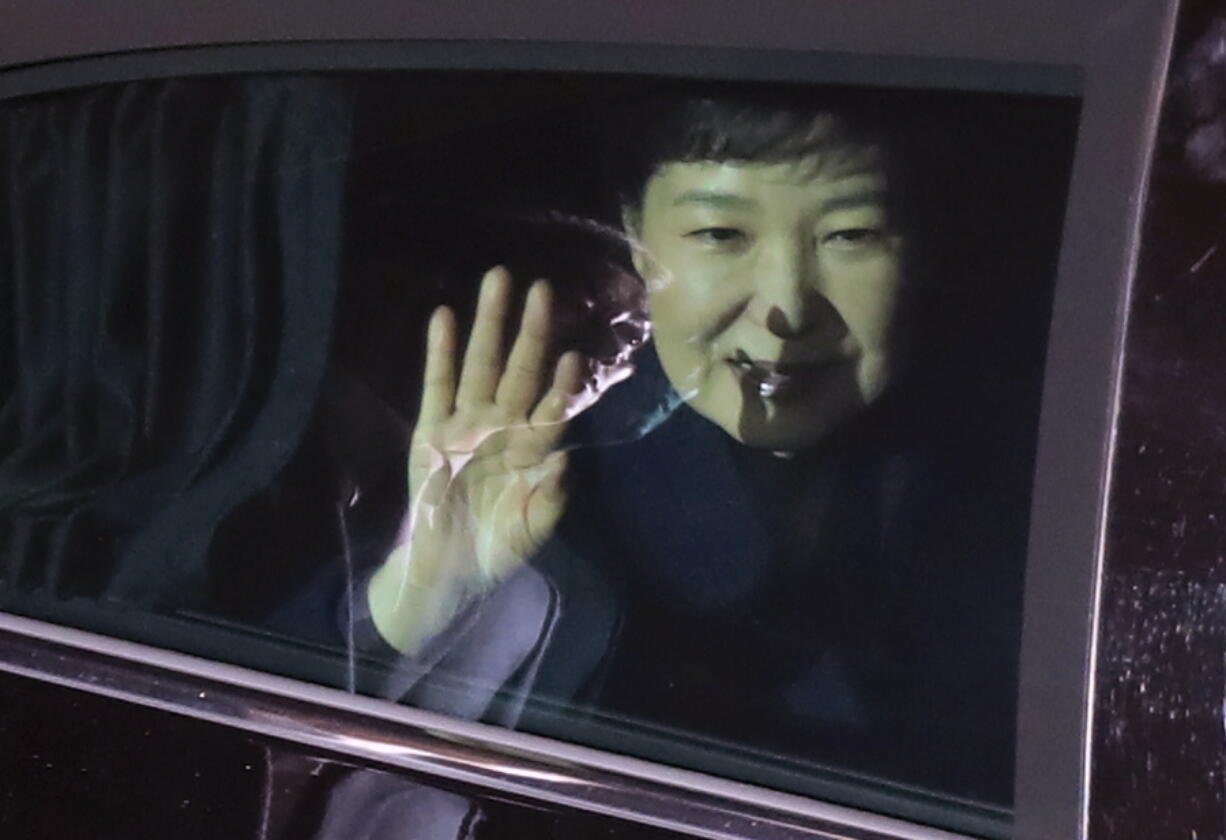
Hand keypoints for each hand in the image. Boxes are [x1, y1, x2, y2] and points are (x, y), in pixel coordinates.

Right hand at [368, 267, 584, 653]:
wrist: (449, 567)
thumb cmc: (499, 546)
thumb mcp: (531, 530)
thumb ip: (551, 501)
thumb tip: (565, 460)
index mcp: (533, 449)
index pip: (552, 409)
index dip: (561, 386)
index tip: (574, 358)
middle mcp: (503, 426)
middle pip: (519, 370)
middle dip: (529, 331)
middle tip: (541, 288)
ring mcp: (467, 423)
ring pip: (479, 364)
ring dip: (488, 324)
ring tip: (497, 280)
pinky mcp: (431, 430)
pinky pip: (437, 385)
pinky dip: (439, 352)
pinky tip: (444, 316)